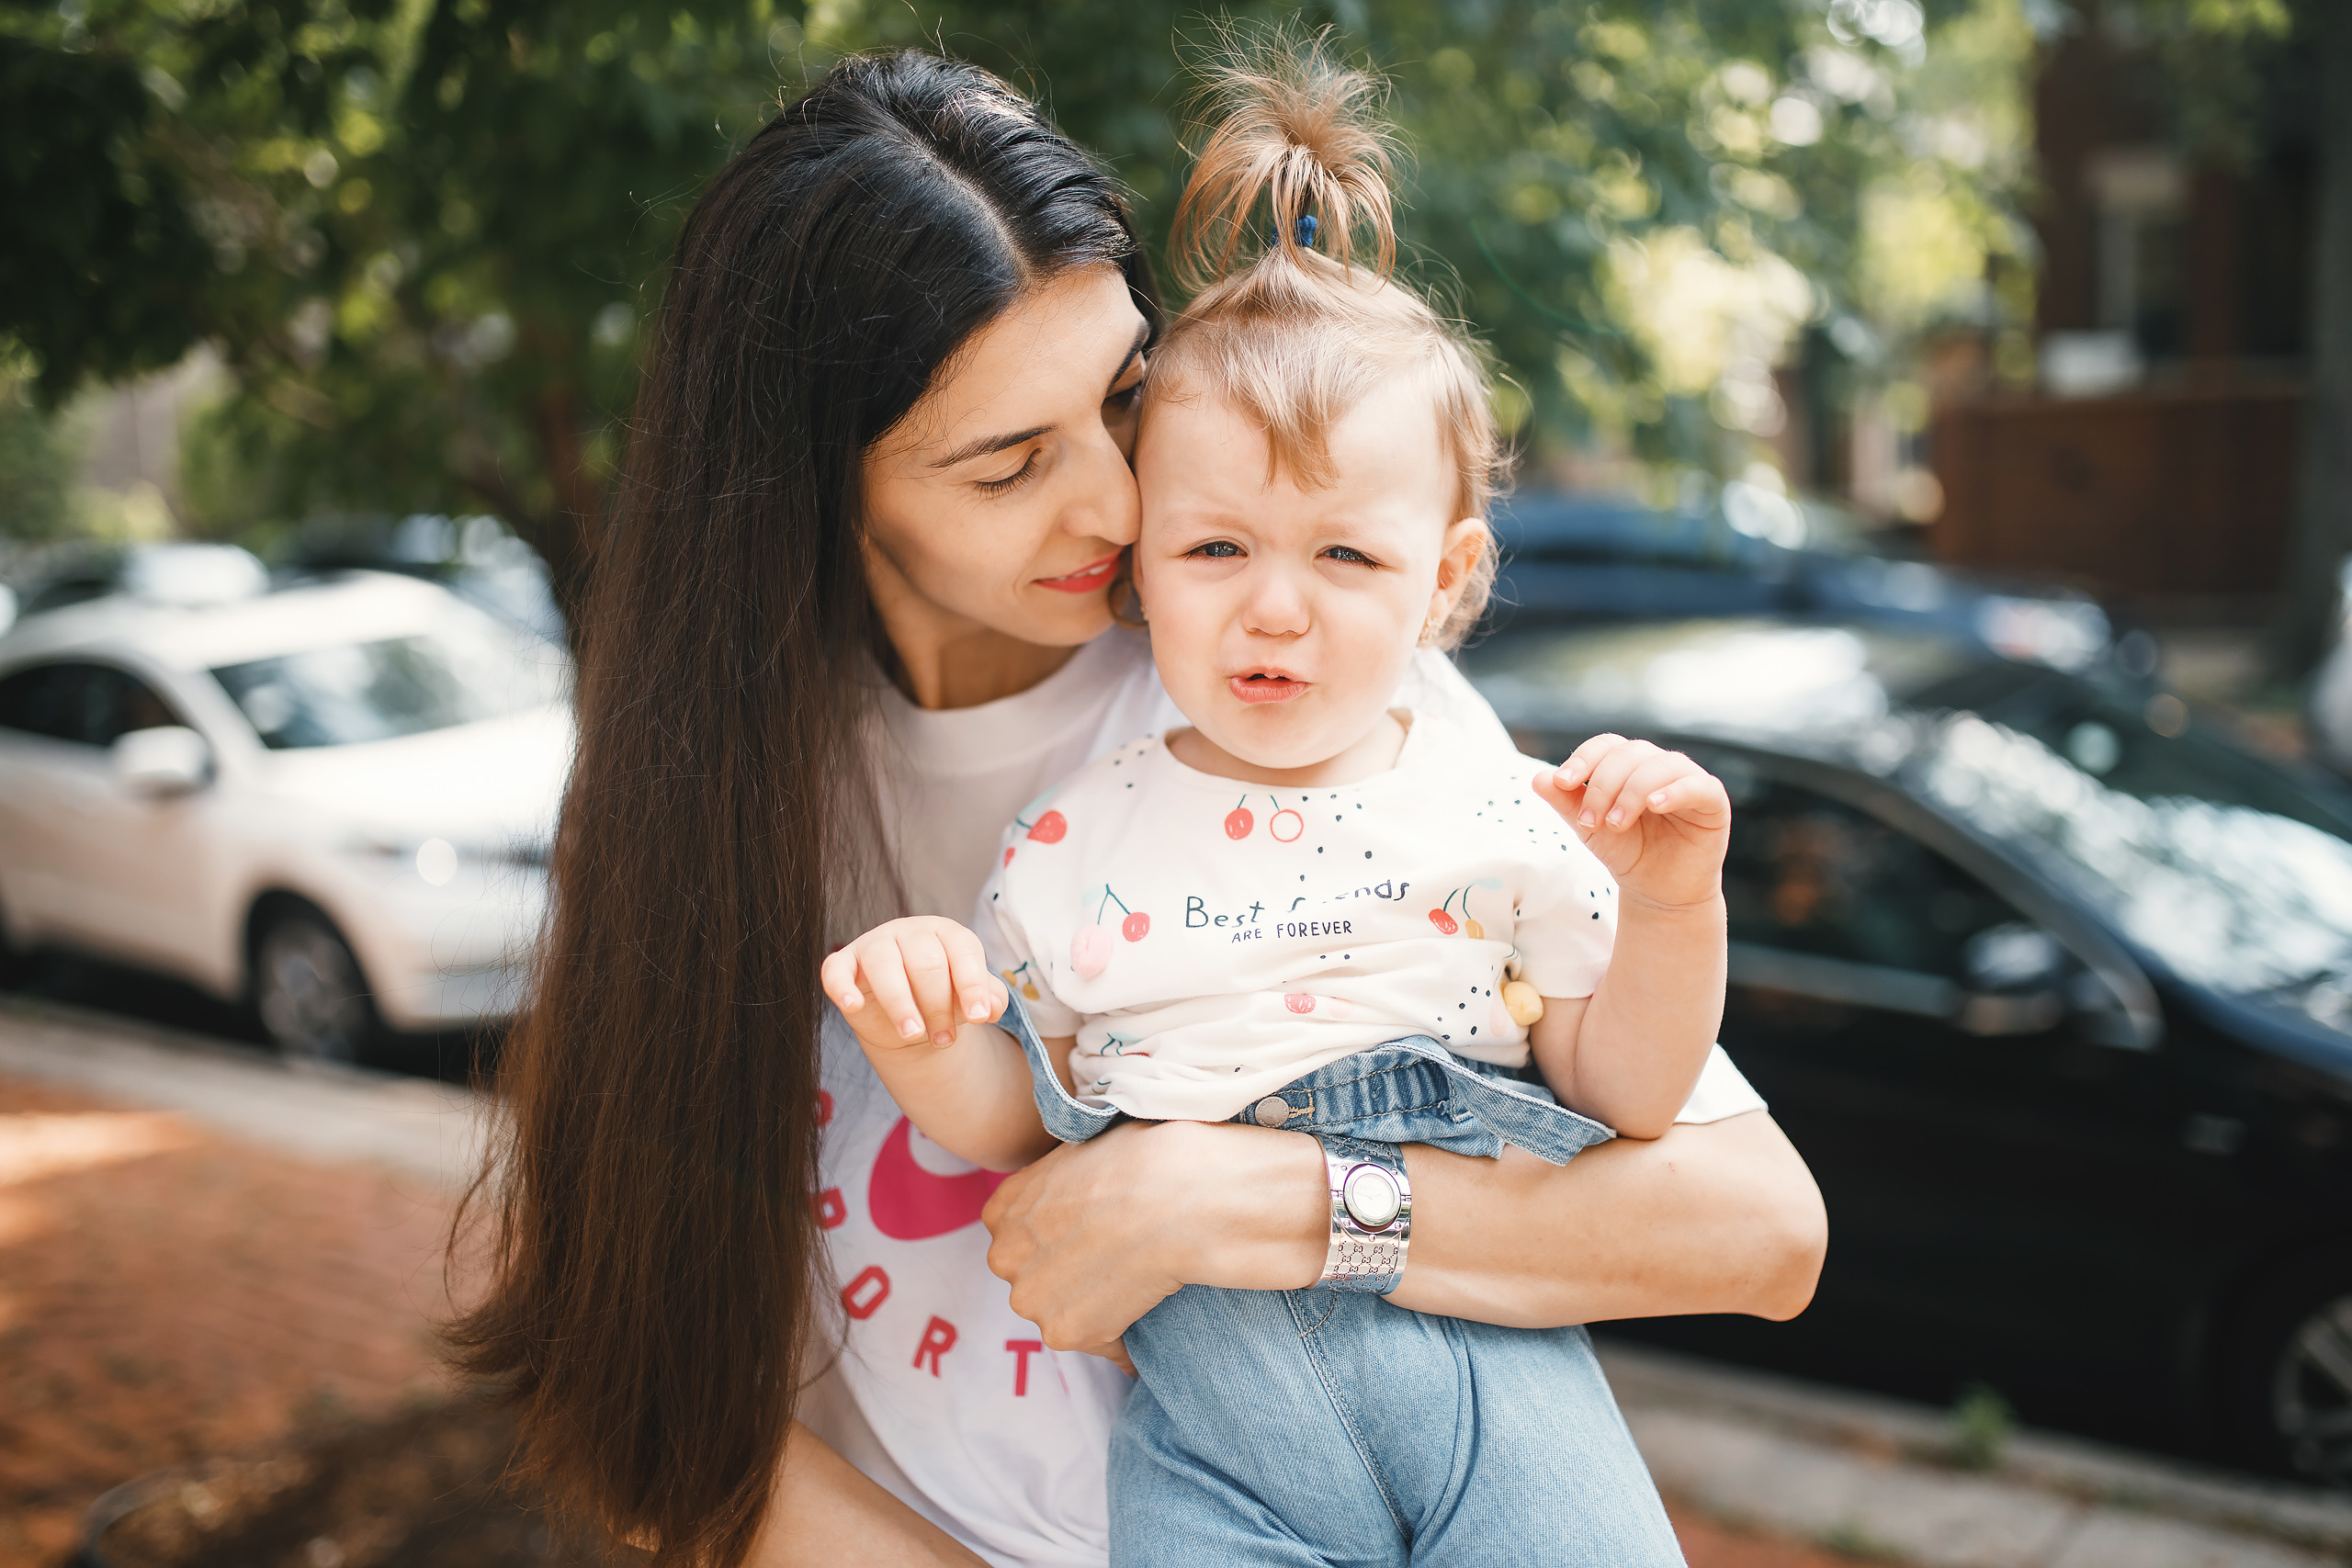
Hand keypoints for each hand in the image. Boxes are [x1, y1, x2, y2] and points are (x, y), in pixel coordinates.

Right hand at [819, 917, 1007, 1053]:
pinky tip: (854, 1007)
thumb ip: (988, 998)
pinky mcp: (844, 963)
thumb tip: (992, 1008)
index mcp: (945, 932)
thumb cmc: (941, 997)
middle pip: (926, 962)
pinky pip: (836, 969)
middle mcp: (910, 931)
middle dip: (939, 1006)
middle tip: (944, 1040)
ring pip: (884, 965)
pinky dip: (841, 987)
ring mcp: (874, 944)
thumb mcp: (968, 998)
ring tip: (913, 1034)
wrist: (905, 1015)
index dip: (972, 985)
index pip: (963, 950)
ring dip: (900, 1003)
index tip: (979, 1017)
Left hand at [981, 1121, 1187, 1361]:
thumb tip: (1077, 1193)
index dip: (1059, 1240)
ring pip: (1061, 1313)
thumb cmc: (1141, 1160)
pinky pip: (1099, 1343)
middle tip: (1115, 1261)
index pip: (1021, 1238)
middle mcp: (1003, 1256)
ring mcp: (1029, 1299)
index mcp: (1002, 1210)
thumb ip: (1057, 1183)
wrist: (1173, 1197)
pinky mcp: (1062, 1333)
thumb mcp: (1079, 1152)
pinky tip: (1149, 1307)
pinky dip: (1124, 1336)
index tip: (1091, 1236)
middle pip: (1034, 1279)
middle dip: (1068, 1276)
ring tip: (1137, 1283)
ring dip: (1094, 1307)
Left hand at [1534, 734, 1729, 909]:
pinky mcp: (1713, 801)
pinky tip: (1655, 805)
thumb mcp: (1589, 829)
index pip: (1607, 745)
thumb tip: (1538, 778)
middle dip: (1603, 785)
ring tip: (1616, 824)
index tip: (1562, 782)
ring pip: (1660, 766)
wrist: (1658, 893)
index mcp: (1628, 765)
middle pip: (1630, 754)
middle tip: (1590, 821)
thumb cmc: (1626, 853)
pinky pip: (1697, 785)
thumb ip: (1566, 803)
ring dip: (1631, 792)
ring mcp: (1688, 780)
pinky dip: (1674, 791)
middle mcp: (1658, 765)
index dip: (1584, 758)